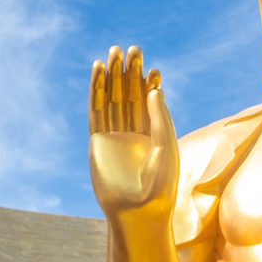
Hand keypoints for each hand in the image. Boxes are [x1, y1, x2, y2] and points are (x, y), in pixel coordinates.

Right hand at [89, 45, 177, 216]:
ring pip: (112, 99)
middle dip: (130, 73)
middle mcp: (133, 133)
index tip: (153, 67)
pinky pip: (96, 111)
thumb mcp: (166, 147)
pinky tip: (98, 71)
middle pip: (130, 96)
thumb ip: (160, 118)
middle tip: (132, 49)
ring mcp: (114, 136)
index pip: (150, 102)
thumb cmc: (159, 186)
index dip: (150, 83)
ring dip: (112, 76)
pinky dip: (96, 90)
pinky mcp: (97, 141)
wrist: (138, 212)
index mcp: (154, 135)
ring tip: (113, 52)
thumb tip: (155, 89)